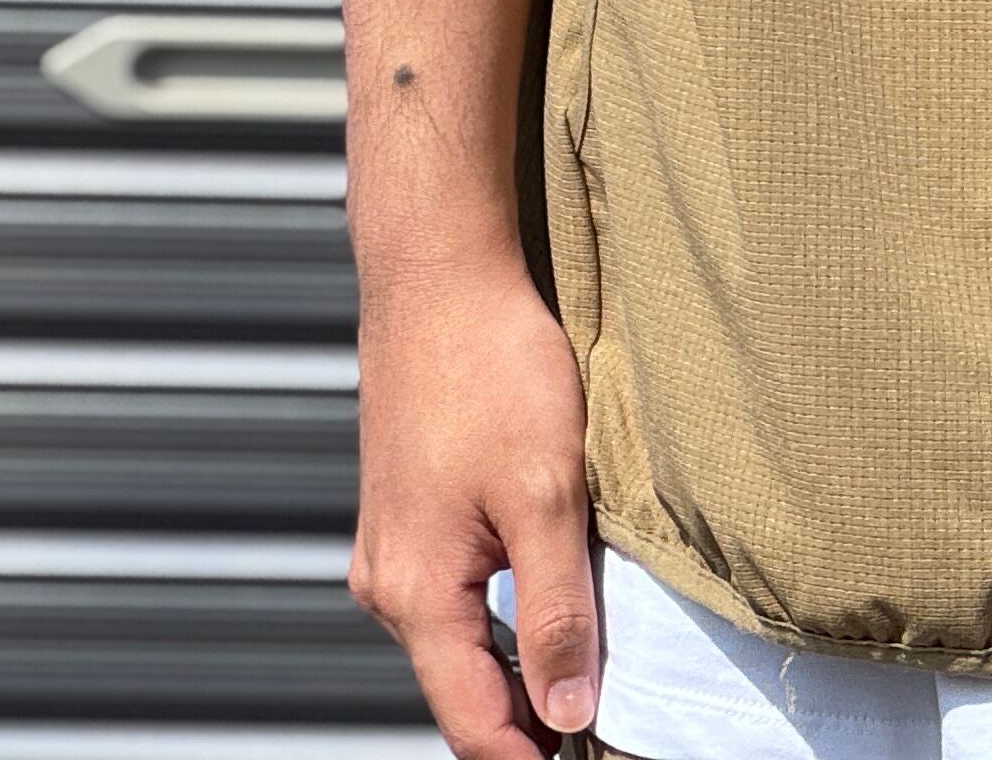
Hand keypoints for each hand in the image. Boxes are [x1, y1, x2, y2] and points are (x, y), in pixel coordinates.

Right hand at [349, 255, 601, 758]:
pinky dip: (501, 618)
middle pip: (462, 688)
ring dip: (517, 666)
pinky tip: (552, 605)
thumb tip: (571, 713)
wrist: (439, 278)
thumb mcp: (545, 496)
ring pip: (459, 642)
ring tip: (591, 679)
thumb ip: (557, 611)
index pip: (473, 721)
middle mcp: (389, 583)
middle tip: (602, 731)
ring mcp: (393, 548)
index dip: (530, 759)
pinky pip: (456, 595)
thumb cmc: (490, 371)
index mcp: (415, 593)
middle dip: (528, 720)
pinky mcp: (410, 514)